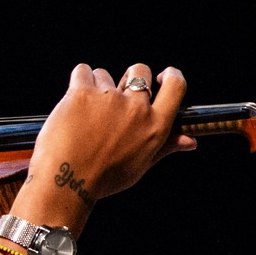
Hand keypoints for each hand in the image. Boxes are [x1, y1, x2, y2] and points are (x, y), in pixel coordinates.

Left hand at [10, 63, 194, 231]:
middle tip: (112, 97)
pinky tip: (73, 103)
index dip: (170, 74)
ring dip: (97, 87)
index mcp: (155, 126)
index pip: (175, 87)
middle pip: (139, 71)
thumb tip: (190, 141)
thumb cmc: (102, 178)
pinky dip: (78, 82)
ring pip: (105, 74)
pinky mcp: (82, 92)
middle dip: (128, 78)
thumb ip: (165, 146)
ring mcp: (110, 98)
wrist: (65, 183)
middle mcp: (137, 109)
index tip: (160, 76)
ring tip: (86, 114)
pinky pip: (83, 71)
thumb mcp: (140, 165)